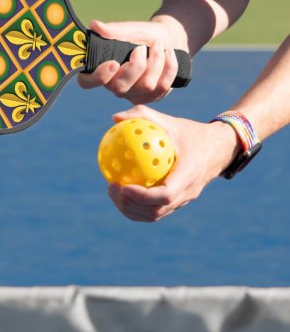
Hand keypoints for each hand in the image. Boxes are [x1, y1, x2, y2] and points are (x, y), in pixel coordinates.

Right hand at [78, 18, 187, 103]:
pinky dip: (169, 66)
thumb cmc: (144, 35)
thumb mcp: (131, 29)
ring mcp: (133, 94)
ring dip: (156, 60)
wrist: (169, 40)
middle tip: (141, 48)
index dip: (98, 77)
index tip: (113, 63)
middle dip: (136, 66)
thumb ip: (113, 30)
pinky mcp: (151, 97)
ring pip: (146, 86)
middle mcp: (114, 86)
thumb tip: (94, 25)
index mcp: (101, 69)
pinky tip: (169, 54)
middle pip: (120, 88)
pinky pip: (162, 87)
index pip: (87, 82)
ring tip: (158, 45)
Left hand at [106, 105, 240, 221]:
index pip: (165, 195)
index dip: (142, 196)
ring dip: (131, 209)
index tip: (122, 186)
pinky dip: (137, 207)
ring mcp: (184, 200)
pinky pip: (156, 210)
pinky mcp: (179, 202)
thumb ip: (143, 116)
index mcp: (189, 174)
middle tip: (111, 188)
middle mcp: (188, 192)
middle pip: (156, 211)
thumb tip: (115, 118)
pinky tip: (121, 192)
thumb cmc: (191, 132)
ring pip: (155, 215)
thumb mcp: (170, 121)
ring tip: (112, 192)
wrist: (219, 148)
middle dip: (130, 205)